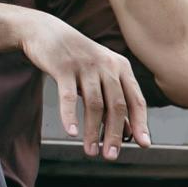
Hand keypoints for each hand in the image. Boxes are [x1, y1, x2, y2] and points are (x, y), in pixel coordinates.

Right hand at [16, 10, 150, 158]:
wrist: (44, 30)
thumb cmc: (75, 58)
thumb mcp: (99, 74)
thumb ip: (113, 98)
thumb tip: (127, 132)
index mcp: (120, 67)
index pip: (136, 100)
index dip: (140, 123)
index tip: (142, 144)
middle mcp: (107, 65)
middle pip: (117, 105)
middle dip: (115, 134)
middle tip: (111, 156)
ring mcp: (85, 65)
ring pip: (94, 105)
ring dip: (93, 131)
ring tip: (91, 151)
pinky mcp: (63, 67)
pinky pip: (68, 97)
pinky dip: (70, 116)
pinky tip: (72, 133)